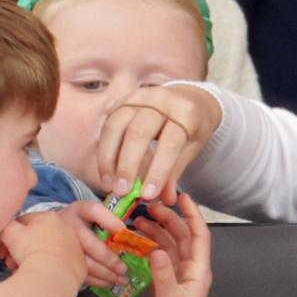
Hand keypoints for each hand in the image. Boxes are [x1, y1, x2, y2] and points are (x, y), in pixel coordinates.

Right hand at [0, 211, 84, 289]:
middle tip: (10, 262)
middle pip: (39, 237)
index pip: (25, 221)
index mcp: (49, 217)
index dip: (11, 234)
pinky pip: (62, 265)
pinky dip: (51, 269)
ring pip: (50, 251)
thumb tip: (5, 227)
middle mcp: (67, 228)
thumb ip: (5, 226)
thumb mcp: (9, 233)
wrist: (51, 277)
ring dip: (35, 259)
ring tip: (23, 271)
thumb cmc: (30, 251)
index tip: (3, 249)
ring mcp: (77, 246)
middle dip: (22, 249)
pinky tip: (41, 276)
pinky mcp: (81, 264)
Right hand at [57, 201, 129, 287]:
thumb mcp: (94, 215)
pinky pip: (80, 273)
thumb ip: (110, 220)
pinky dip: (97, 280)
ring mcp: (62, 244)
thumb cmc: (85, 223)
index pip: (94, 211)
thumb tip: (132, 236)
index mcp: (80, 209)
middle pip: (90, 244)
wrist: (54, 232)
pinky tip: (109, 282)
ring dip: (105, 273)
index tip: (125, 233)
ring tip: (121, 279)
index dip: (111, 222)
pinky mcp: (61, 261)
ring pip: (84, 262)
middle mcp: (68, 225)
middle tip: (124, 269)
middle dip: (109, 258)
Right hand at [96, 86, 222, 204]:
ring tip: (108, 185)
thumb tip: (165, 199)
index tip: (147, 195)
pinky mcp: (122, 100)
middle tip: (122, 192)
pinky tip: (105, 171)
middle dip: (127, 165)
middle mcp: (160, 100)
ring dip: (109, 159)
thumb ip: (175, 172)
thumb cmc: (190, 127)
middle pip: (138, 132)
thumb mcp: (191, 148)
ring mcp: (139, 97)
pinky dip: (105, 150)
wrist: (187, 97)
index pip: (169, 143)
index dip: (158, 170)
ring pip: (116, 127)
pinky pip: (108, 125)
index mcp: (185, 112)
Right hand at [138, 195, 211, 296]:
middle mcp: (191, 271)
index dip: (192, 215)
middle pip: (182, 237)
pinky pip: (159, 259)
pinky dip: (149, 247)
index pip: (199, 236)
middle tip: (149, 207)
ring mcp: (178, 277)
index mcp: (198, 272)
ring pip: (169, 247)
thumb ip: (163, 274)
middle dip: (169, 220)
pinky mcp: (165, 284)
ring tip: (139, 220)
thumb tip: (156, 250)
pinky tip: (136, 241)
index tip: (182, 197)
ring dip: (157, 232)